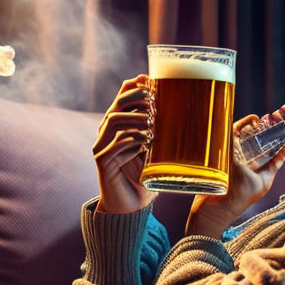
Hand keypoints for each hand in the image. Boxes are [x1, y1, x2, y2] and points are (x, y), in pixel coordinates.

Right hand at [93, 74, 156, 213]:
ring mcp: (102, 146)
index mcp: (119, 125)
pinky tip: (146, 142)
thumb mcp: (156, 151)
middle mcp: (107, 132)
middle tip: (154, 101)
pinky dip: (131, 140)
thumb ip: (161, 133)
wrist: (130, 205)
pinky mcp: (102, 161)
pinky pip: (114, 145)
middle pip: (117, 104)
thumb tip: (183, 114)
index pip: (122, 97)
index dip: (133, 85)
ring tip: (152, 122)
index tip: (149, 79)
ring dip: (135, 118)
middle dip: (135, 99)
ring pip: (113, 120)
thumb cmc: (145, 178)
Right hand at [185, 104, 284, 237]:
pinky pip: (234, 132)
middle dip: (274, 124)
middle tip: (282, 112)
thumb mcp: (265, 179)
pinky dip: (244, 123)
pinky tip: (255, 119)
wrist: (223, 203)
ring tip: (274, 113)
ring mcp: (237, 152)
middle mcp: (249, 156)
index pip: (277, 149)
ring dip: (262, 121)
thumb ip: (275, 162)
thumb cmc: (244, 195)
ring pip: (250, 131)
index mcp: (260, 163)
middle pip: (263, 135)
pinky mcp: (226, 150)